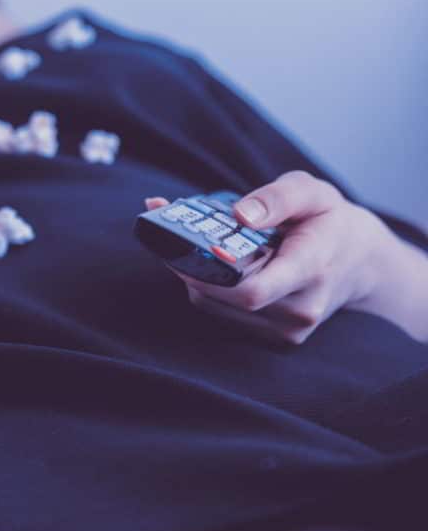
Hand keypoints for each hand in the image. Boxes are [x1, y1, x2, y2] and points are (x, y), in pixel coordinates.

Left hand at [145, 171, 414, 344]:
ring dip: (193, 277)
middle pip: (224, 298)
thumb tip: (239, 214)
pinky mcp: (275, 338)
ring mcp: (288, 330)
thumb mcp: (312, 192)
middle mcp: (301, 309)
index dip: (210, 276)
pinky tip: (209, 266)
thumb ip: (277, 197)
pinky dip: (206, 290)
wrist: (359, 261)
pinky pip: (222, 315)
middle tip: (171, 233)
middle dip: (189, 266)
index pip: (253, 292)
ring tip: (190, 245)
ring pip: (215, 308)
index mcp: (311, 269)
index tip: (186, 249)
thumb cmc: (328, 221)